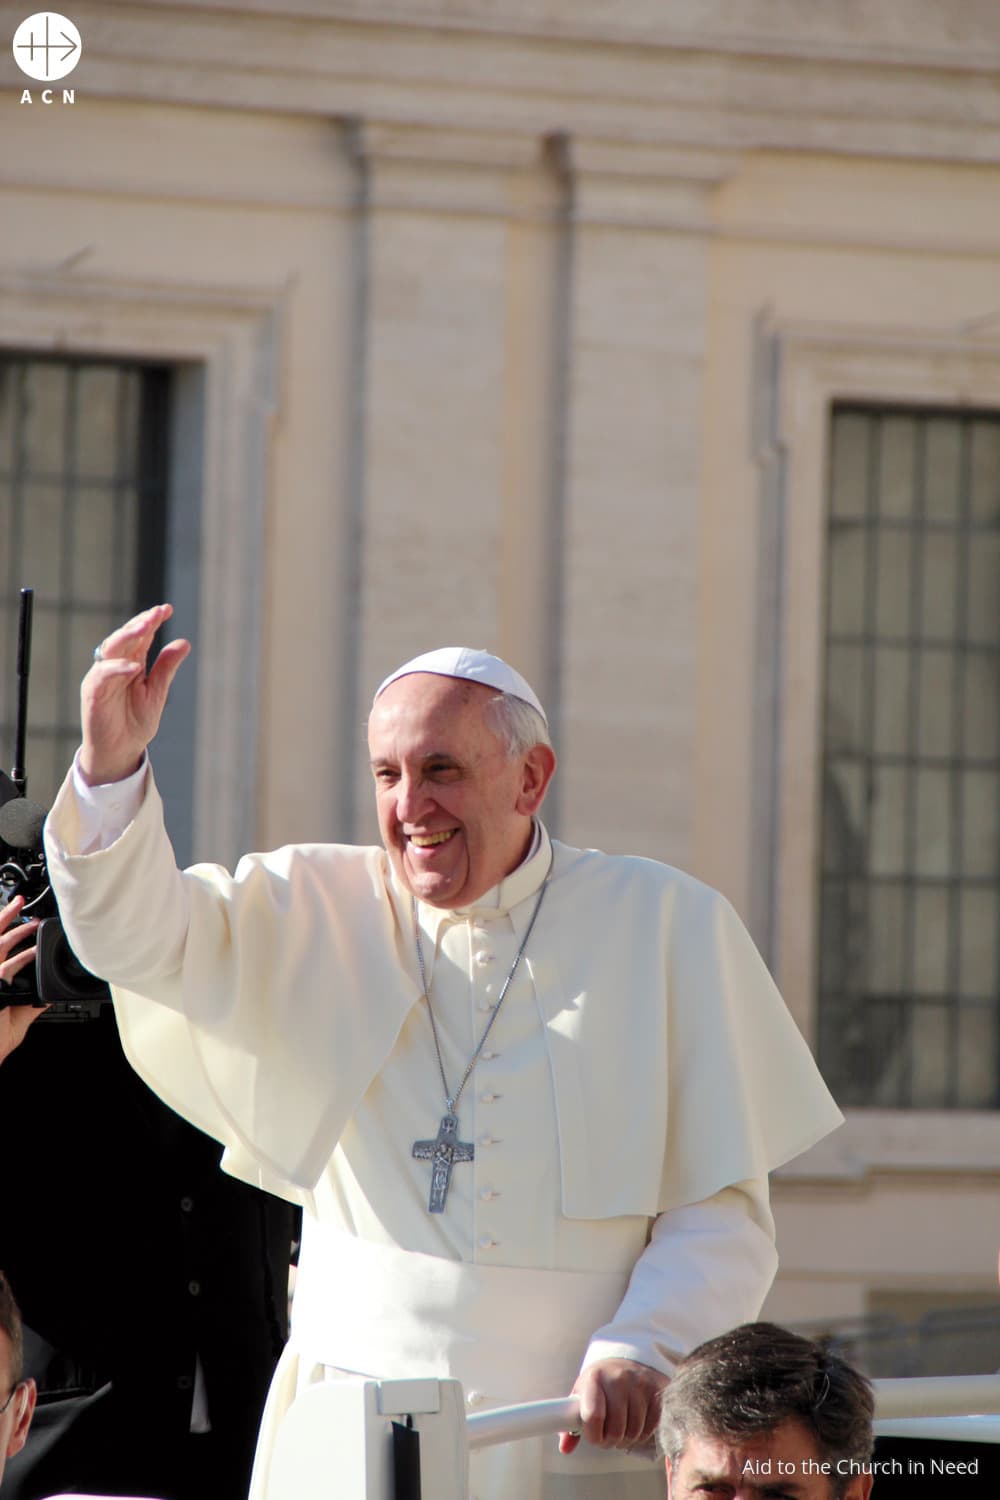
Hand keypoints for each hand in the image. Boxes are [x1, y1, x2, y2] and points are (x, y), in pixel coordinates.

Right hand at [0, 896, 45, 1061]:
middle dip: (5, 919)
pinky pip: (5, 969)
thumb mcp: (15, 1021)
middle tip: (20, 902)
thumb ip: (29, 1005)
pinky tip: (34, 952)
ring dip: (15, 931)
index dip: (4, 930)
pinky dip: (21, 959)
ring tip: (32, 921)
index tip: (18, 917)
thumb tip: (46, 995)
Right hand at [80, 603, 189, 784]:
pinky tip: (134, 666)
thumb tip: (185, 642)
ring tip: (146, 626)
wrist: (120, 751)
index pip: (141, 636)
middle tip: (157, 612)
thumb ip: (166, 668)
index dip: (152, 621)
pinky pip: (103, 675)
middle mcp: (116, 666)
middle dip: (141, 623)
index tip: (167, 608)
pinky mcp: (93, 692)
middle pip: (126, 637)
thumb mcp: (157, 693)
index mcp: (132, 663)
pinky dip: (118, 669)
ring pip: (112, 649)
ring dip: (128, 636)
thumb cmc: (136, 722)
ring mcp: (103, 677)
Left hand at [559, 1358, 668, 1455]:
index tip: (593, 1437)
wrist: (627, 1361)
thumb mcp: (583, 1394)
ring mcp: (640, 1384)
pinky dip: (642, 1434)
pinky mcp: (657, 1391)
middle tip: (608, 1437)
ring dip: (626, 1440)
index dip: (593, 1435)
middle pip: (616, 1430)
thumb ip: (572, 1422)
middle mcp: (618, 1379)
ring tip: (621, 1431)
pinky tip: (635, 1426)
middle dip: (610, 1441)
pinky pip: (651, 1427)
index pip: (593, 1416)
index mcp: (595, 1379)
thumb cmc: (601, 1383)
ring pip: (634, 1432)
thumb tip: (565, 1448)